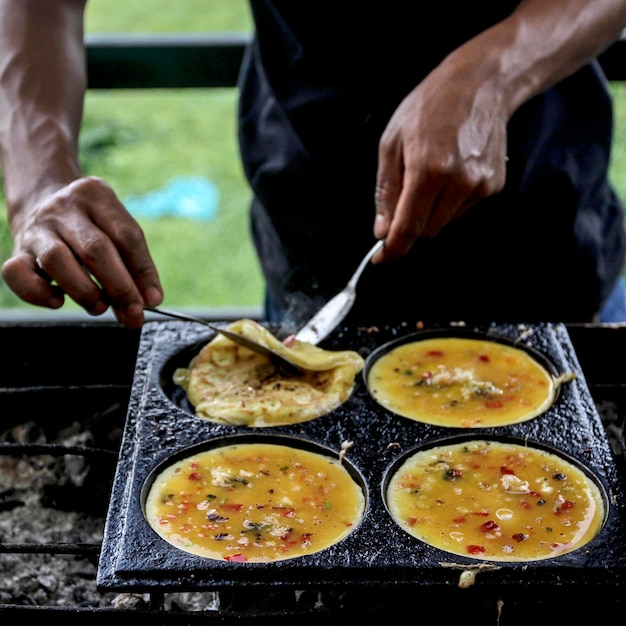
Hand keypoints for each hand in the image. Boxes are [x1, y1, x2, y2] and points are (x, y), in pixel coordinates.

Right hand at [2, 176, 162, 327]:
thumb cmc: (90, 226)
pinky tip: (58, 301)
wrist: (41, 202)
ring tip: (100, 307)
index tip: (153, 300)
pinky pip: (18, 274)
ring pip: (57, 260)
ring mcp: (38, 229)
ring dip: (84, 291)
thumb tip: (146, 305)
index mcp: (97, 196)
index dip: (143, 271)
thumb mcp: (115, 232)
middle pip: (95, 248)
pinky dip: (39, 293)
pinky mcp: (18, 251)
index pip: (127, 235)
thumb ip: (132, 268)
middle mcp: (64, 208)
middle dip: (119, 286)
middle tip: (133, 311)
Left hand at [372, 44, 508, 261]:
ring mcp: (480, 186)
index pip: (408, 227)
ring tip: (431, 173)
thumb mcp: (392, 142)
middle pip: (426, 230)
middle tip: (404, 195)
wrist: (480, 84)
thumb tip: (383, 231)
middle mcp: (458, 182)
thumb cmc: (429, 107)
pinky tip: (451, 170)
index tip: (382, 258)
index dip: (393, 248)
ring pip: (444, 222)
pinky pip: (461, 209)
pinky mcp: (494, 186)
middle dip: (410, 223)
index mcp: (428, 170)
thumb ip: (386, 191)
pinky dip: (449, 201)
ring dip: (430, 211)